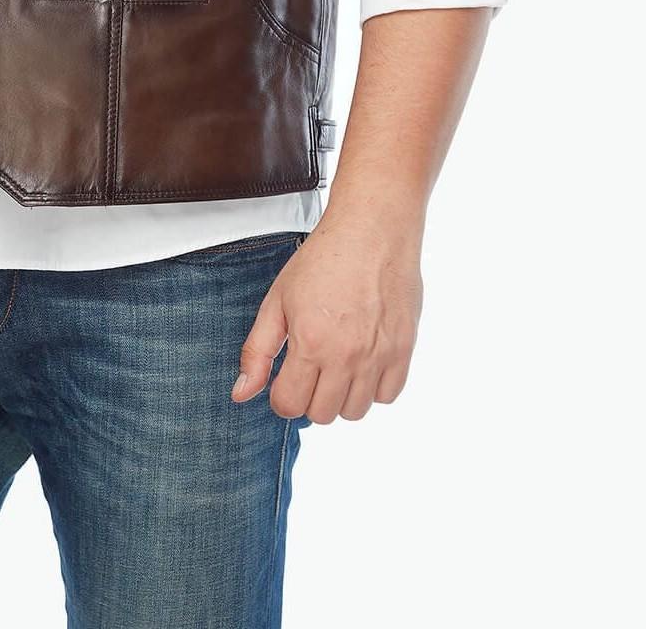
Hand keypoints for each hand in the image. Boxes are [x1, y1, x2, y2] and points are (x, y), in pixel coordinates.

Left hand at [230, 204, 423, 422]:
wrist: (371, 231)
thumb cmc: (323, 260)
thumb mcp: (277, 300)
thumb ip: (257, 351)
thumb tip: (241, 394)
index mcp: (310, 343)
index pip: (290, 406)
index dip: (281, 395)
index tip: (285, 377)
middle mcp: (346, 356)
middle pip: (322, 415)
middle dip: (309, 396)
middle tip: (311, 365)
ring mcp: (378, 355)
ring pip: (356, 411)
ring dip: (341, 394)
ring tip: (337, 361)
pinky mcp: (404, 350)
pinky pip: (387, 395)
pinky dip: (374, 386)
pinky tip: (363, 359)